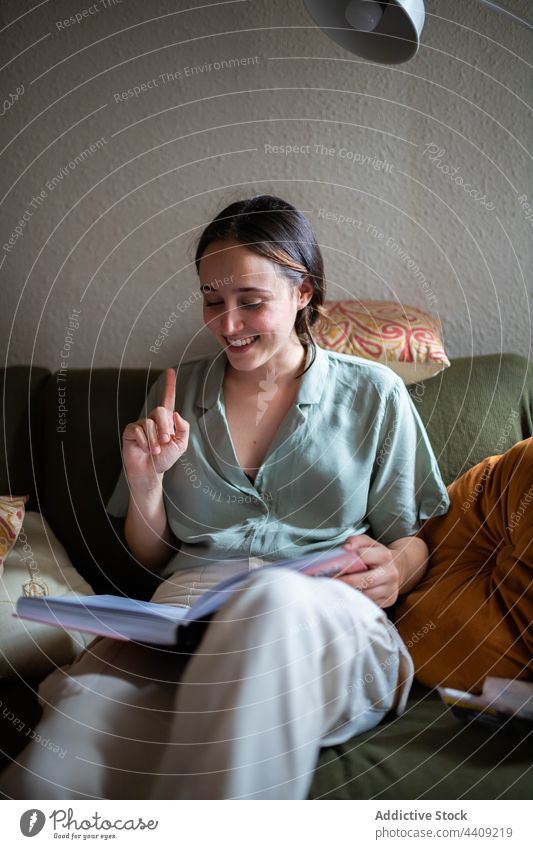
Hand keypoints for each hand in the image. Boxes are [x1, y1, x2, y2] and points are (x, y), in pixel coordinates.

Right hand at [122, 368, 189, 482]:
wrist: (150, 472)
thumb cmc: (165, 459)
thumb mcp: (181, 444)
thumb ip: (183, 428)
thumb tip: (176, 414)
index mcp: (166, 421)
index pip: (168, 399)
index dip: (169, 385)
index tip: (170, 371)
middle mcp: (153, 419)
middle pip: (160, 411)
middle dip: (164, 427)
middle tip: (165, 441)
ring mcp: (141, 424)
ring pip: (149, 423)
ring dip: (154, 440)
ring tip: (155, 451)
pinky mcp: (130, 431)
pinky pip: (138, 430)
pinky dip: (145, 442)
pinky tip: (145, 449)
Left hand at [336, 534, 400, 607]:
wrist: (395, 568)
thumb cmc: (376, 555)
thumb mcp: (367, 543)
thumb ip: (355, 541)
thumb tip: (345, 549)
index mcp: (384, 555)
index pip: (362, 557)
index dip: (345, 563)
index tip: (332, 568)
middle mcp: (390, 573)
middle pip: (363, 580)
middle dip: (344, 581)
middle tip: (330, 582)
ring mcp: (391, 589)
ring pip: (366, 594)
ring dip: (350, 593)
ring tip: (337, 589)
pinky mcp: (389, 600)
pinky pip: (369, 602)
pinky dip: (357, 600)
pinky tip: (349, 595)